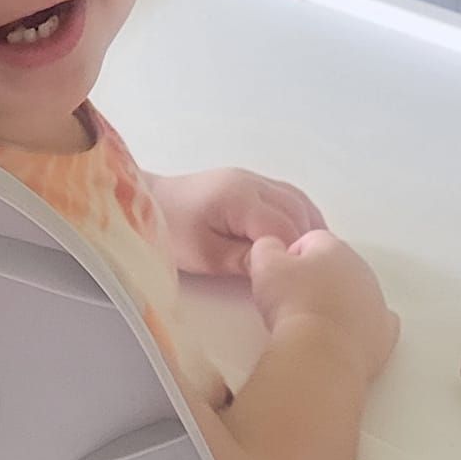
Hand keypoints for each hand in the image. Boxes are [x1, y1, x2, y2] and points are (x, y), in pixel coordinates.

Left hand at [150, 168, 325, 276]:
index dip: (293, 255)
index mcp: (240, 198)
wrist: (148, 201)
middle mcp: (253, 182)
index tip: (292, 281)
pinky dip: (300, 217)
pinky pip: (288, 196)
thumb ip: (242, 259)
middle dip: (306, 242)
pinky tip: (301, 239)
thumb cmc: (171, 231)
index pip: (285, 227)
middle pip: (297, 211)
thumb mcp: (204, 254)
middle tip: (306, 274)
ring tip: (311, 260)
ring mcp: (253, 179)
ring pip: (298, 200)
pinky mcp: (250, 183)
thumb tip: (279, 266)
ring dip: (308, 228)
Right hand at [248, 231, 399, 381]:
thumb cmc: (294, 306)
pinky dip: (359, 326)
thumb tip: (270, 246)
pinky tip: (341, 334)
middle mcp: (361, 269)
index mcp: (334, 248)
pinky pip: (373, 322)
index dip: (290, 258)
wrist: (319, 353)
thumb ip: (266, 246)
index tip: (279, 278)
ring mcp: (376, 301)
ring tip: (311, 322)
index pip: (311, 241)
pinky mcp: (384, 332)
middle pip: (335, 266)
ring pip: (355, 293)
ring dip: (336, 301)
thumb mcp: (264, 264)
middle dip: (315, 279)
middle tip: (292, 300)